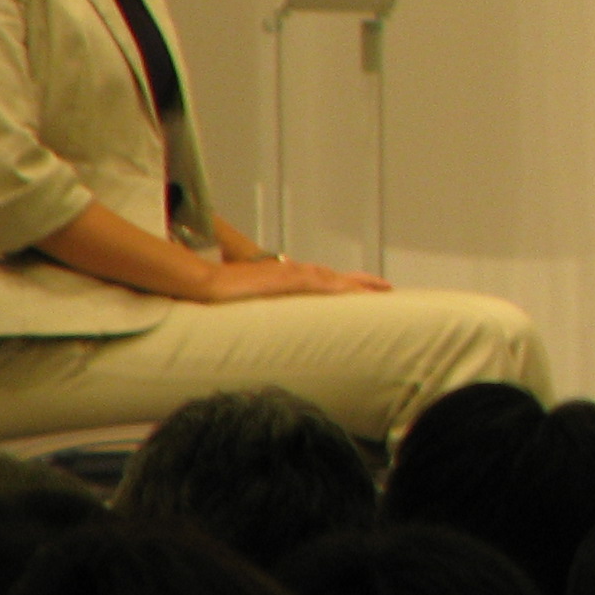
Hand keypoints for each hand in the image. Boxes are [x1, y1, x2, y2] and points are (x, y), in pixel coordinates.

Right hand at [201, 256, 390, 303]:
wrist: (207, 284)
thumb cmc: (222, 294)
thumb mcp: (250, 303)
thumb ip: (264, 307)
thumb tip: (270, 320)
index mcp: (287, 278)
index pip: (325, 280)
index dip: (348, 283)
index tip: (368, 289)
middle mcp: (295, 273)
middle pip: (338, 277)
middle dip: (363, 282)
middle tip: (388, 288)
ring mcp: (294, 275)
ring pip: (336, 280)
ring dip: (361, 285)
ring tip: (384, 291)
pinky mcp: (290, 280)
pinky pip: (324, 284)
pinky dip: (344, 288)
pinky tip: (361, 294)